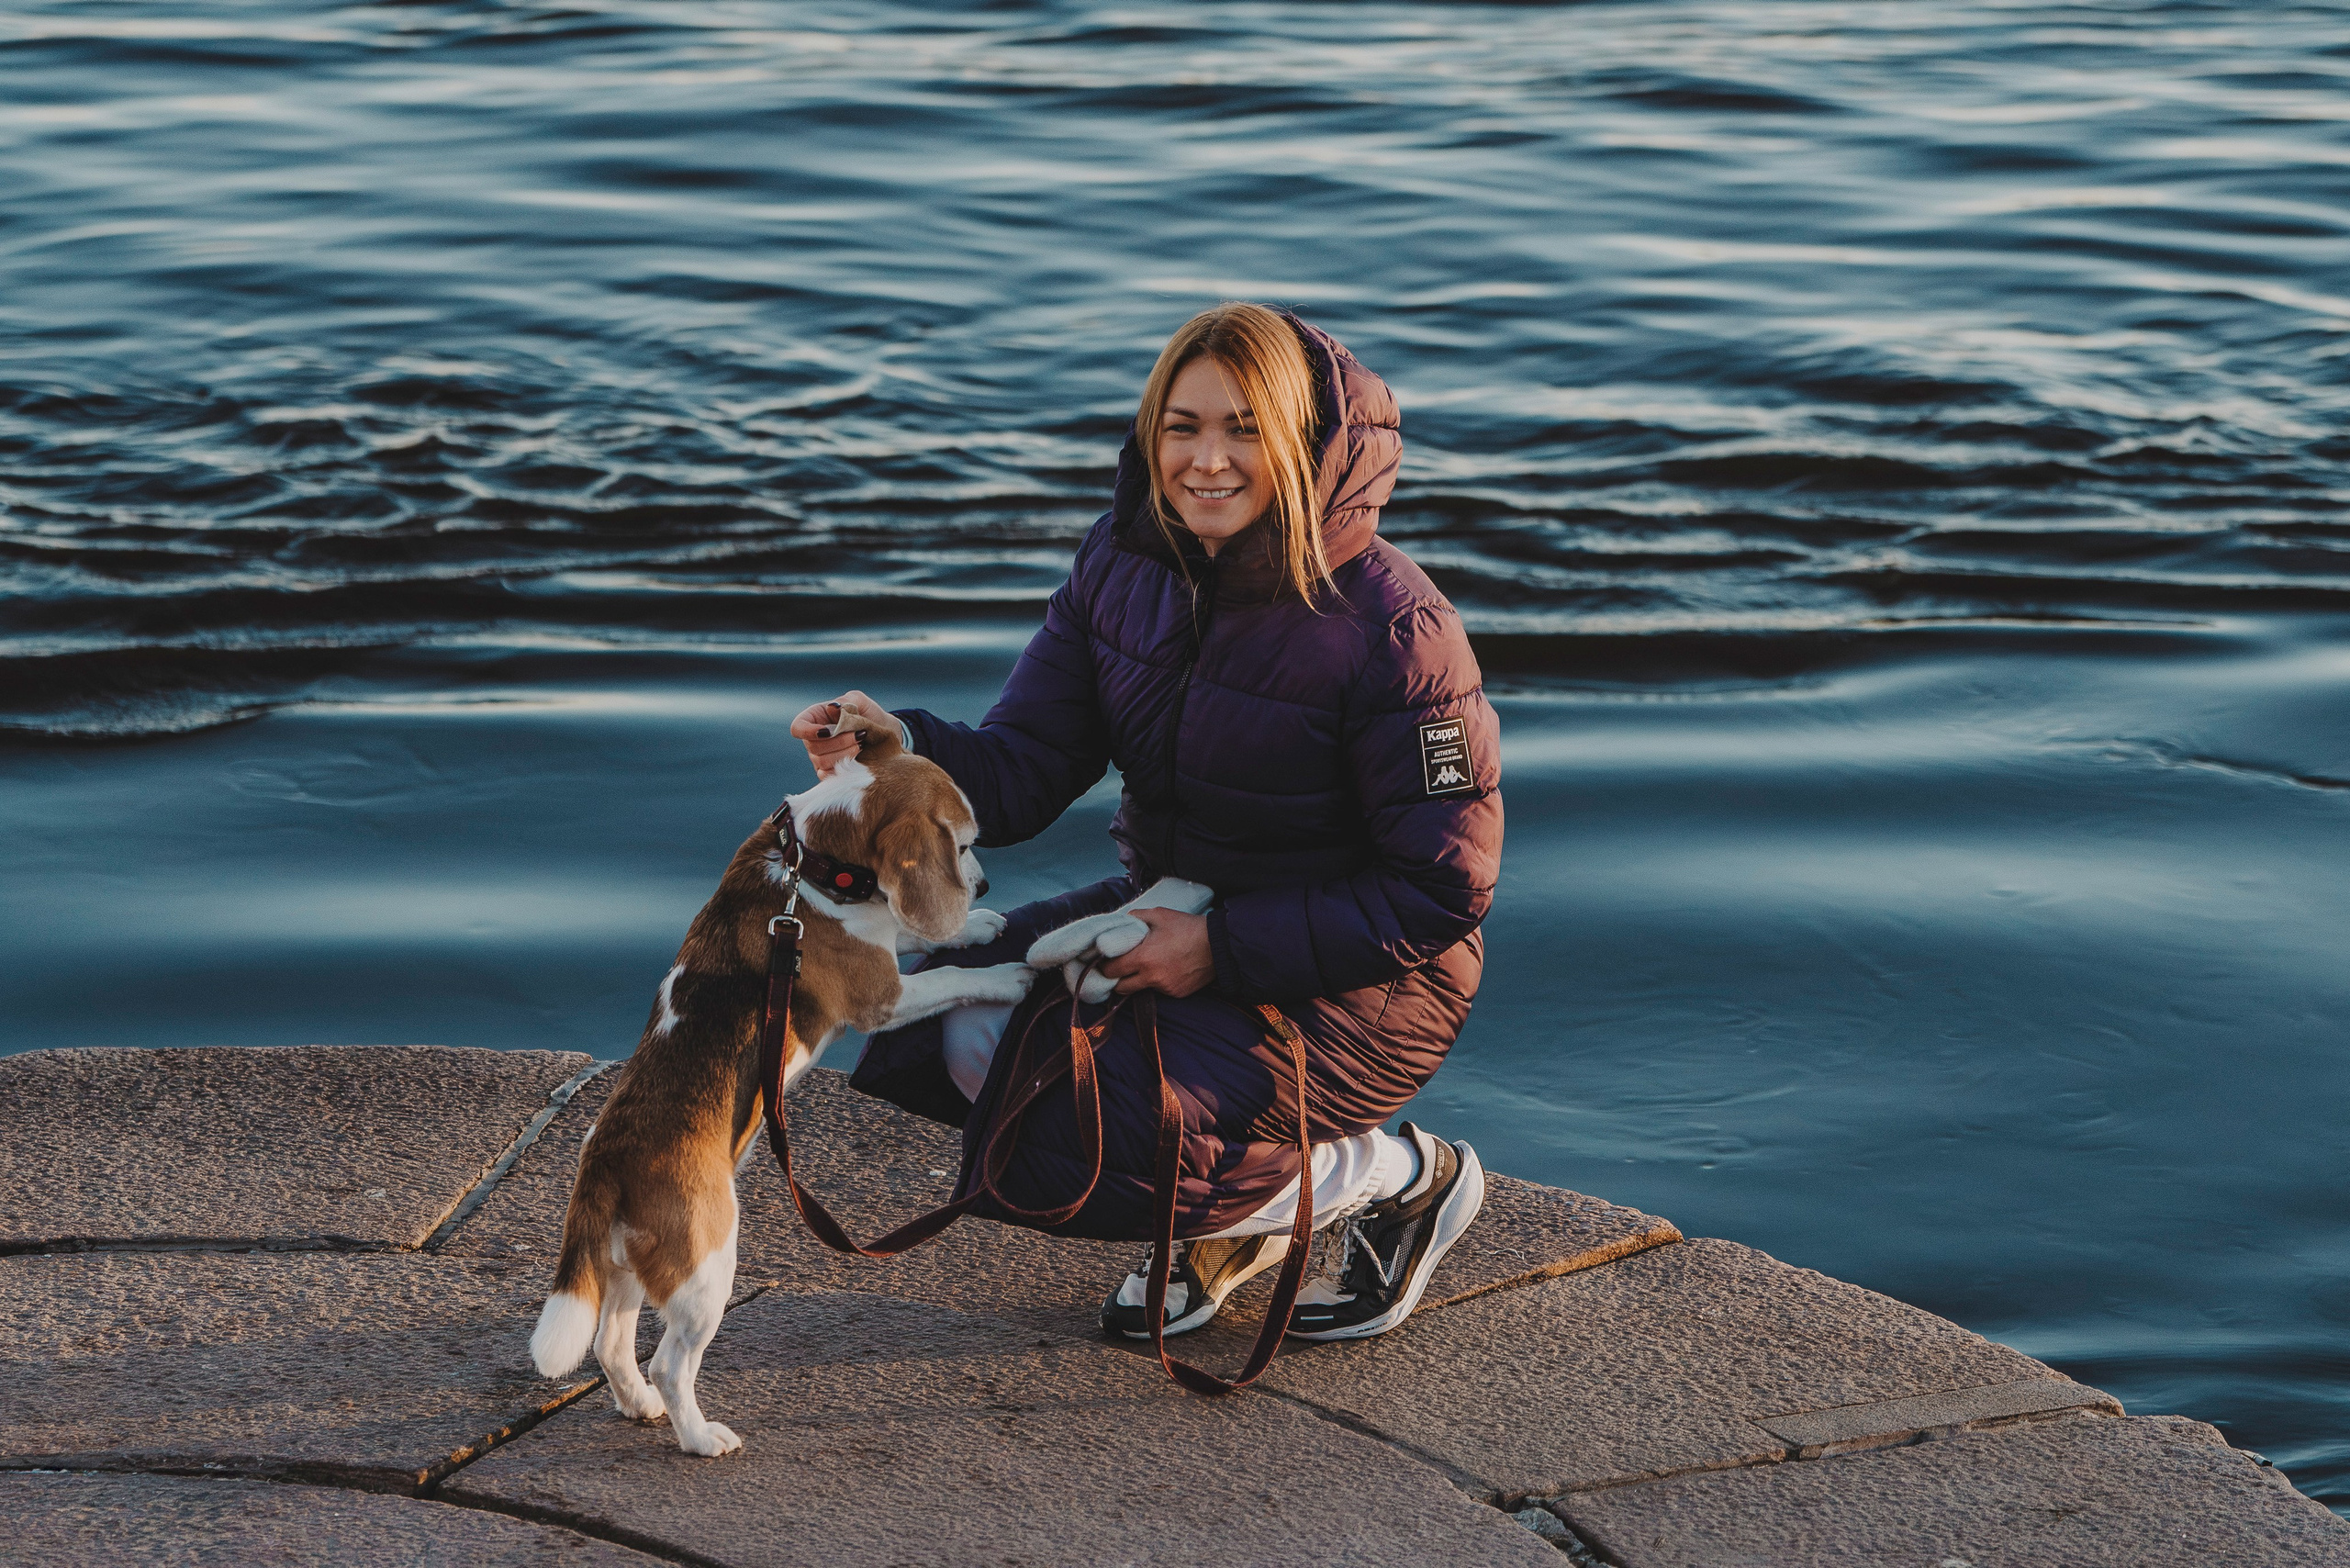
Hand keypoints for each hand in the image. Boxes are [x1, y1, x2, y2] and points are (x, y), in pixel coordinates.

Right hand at [789, 689, 889, 778]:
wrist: (887, 735)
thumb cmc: (870, 715)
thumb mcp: (860, 702)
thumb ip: (846, 702)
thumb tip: (832, 707)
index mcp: (816, 718)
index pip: (798, 727)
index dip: (807, 731)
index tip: (827, 731)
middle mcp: (814, 739)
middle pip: (812, 746)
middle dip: (838, 742)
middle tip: (859, 735)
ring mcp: (821, 758)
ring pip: (822, 762)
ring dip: (844, 753)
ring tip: (861, 745)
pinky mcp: (831, 773)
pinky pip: (829, 775)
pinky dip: (846, 767)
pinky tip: (859, 758)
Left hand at [1098, 908, 1214, 998]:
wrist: (1218, 945)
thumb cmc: (1187, 927)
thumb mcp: (1160, 914)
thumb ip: (1136, 917)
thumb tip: (1122, 921)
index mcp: (1143, 958)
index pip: (1111, 971)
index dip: (1104, 966)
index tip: (1104, 961)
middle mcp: (1151, 977)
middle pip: (1121, 988)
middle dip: (1116, 979)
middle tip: (1118, 969)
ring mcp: (1165, 988)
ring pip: (1141, 989)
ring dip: (1138, 980)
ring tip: (1145, 966)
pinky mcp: (1177, 993)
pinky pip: (1160, 990)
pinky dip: (1159, 982)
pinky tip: (1167, 968)